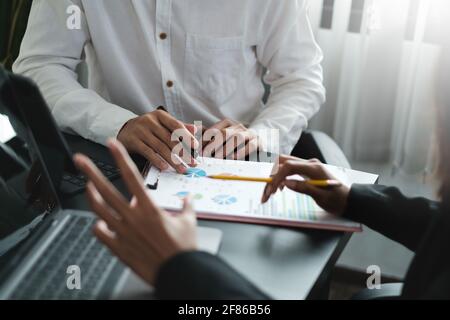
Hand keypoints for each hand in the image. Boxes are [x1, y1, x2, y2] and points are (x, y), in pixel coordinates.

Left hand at [73, 139, 196, 285]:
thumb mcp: (190, 222)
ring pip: (99, 209)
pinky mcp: (118, 247)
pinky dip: (98, 225)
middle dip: (91, 172)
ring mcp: (122, 232)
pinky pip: (101, 233)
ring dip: (91, 195)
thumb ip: (187, 206)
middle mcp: (132, 218)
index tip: (112, 144)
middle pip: (106, 190)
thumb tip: (188, 198)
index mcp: (150, 208)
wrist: (178, 272)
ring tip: (87, 185)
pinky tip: (99, 221)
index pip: (132, 177)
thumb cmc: (183, 249)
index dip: (121, 157)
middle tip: (79, 160)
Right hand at [117, 110, 198, 172]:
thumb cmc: (149, 129)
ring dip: (172, 160)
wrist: (125, 131)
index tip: (195, 146)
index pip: (176, 125)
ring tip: (181, 168)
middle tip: (191, 162)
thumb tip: (195, 129)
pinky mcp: (133, 141)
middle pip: (169, 138)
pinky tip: (165, 167)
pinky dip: (157, 160)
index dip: (187, 136)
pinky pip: (147, 152)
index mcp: (160, 115)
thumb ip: (179, 126)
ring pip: (160, 147)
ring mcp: (140, 130)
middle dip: (182, 152)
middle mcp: (149, 121)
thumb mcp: (163, 124)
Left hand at [202, 119, 259, 159]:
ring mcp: (250, 133)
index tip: (199, 150)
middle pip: (224, 133)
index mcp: (228, 124)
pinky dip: (242, 151)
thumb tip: (193, 133)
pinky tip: (234, 158)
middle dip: (213, 144)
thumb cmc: (235, 147)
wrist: (258, 148)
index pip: (215, 130)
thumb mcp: (221, 142)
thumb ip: (208, 139)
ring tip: (218, 157)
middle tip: (205, 155)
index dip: (206, 140)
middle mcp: (238, 127)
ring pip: (237, 138)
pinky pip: (251, 145)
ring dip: (226, 148)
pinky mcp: (259, 142)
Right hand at [262, 156, 349, 214]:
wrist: (348, 200)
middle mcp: (309, 163)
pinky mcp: (306, 170)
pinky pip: (289, 170)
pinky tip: (280, 189)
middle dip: (272, 177)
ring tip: (271, 194)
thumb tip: (285, 184)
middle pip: (283, 162)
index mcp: (314, 168)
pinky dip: (281, 178)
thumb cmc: (337, 200)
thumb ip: (303, 188)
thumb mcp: (321, 197)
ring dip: (275, 178)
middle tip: (266, 194)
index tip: (270, 191)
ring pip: (284, 165)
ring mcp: (308, 166)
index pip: (288, 166)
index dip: (276, 177)